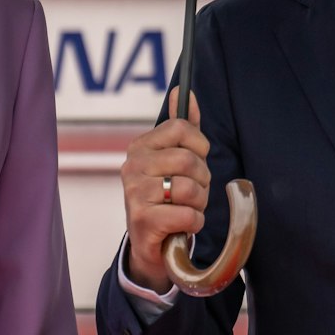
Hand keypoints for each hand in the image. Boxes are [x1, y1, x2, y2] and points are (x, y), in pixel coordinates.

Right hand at [120, 89, 211, 295]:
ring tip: (185, 209)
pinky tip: (181, 225)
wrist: (151, 244)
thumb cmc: (167, 196)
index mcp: (140, 146)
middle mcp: (132, 166)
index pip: (181, 127)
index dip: (199, 145)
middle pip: (190, 159)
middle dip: (202, 180)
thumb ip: (182, 125)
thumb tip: (183, 90)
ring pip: (190, 188)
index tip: (195, 160)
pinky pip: (188, 215)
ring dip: (199, 204)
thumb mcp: (174, 159)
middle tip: (191, 193)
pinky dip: (193, 223)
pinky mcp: (143, 220)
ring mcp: (135, 193)